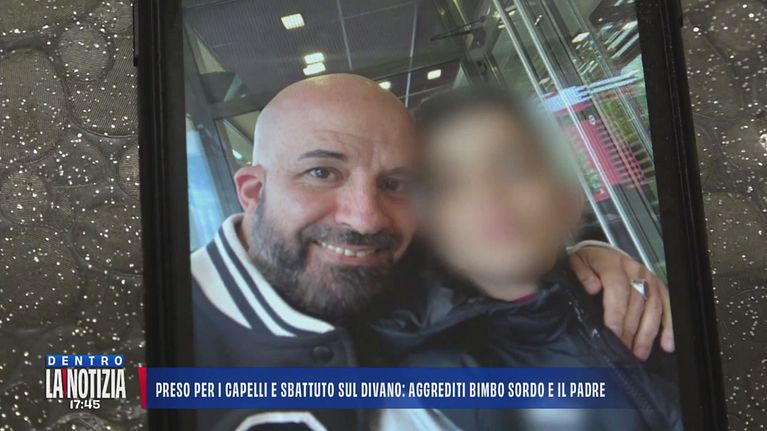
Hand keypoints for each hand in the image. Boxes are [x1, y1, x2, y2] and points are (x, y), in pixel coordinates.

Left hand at [569, 246, 674, 360]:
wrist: (600, 252)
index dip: (616, 313)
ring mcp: (648, 278)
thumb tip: (592, 287)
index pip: (617, 288)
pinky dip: (669, 326)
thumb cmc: (587, 262)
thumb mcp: (576, 262)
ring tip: (640, 352)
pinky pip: (667, 306)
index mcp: (612, 263)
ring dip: (647, 332)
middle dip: (630, 329)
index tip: (613, 332)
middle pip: (637, 302)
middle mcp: (634, 270)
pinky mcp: (657, 286)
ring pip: (654, 307)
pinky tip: (666, 344)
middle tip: (623, 349)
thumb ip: (581, 274)